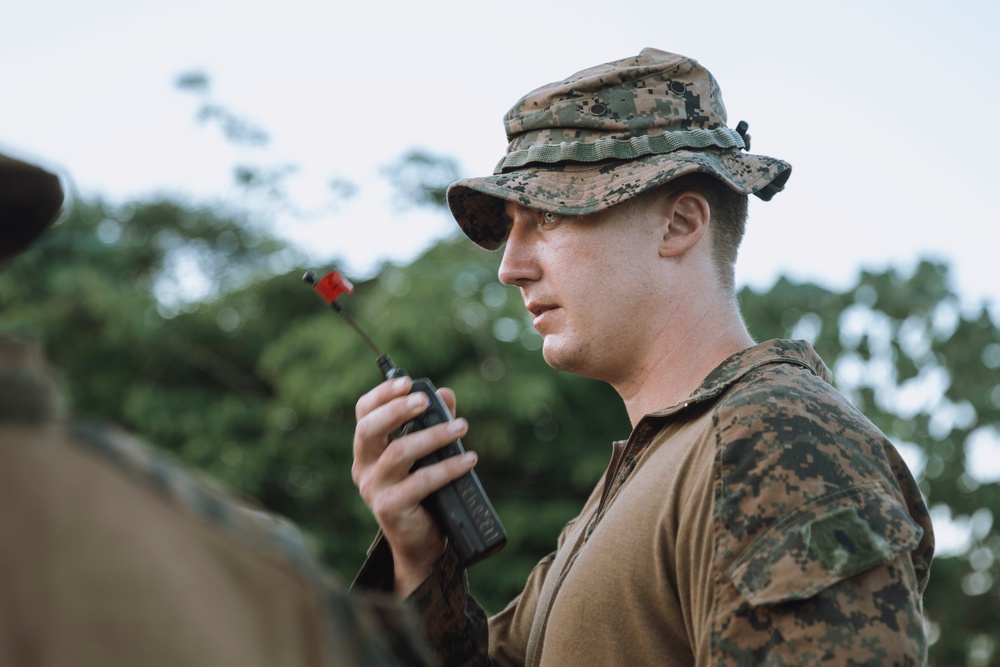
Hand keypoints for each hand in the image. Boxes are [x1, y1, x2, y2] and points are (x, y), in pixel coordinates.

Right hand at [352, 376, 476, 595]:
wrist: (420, 542)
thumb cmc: (423, 492)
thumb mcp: (427, 454)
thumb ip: (434, 422)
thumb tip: (446, 395)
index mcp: (368, 449)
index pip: (363, 414)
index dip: (381, 395)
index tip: (407, 382)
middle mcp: (363, 467)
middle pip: (368, 430)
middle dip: (396, 410)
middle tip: (424, 400)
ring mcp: (373, 489)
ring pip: (397, 454)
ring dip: (433, 437)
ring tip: (461, 428)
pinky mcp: (389, 508)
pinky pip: (420, 482)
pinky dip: (447, 468)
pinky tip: (469, 461)